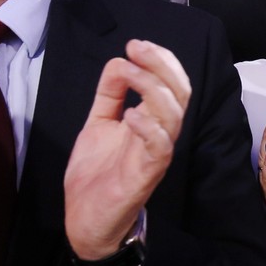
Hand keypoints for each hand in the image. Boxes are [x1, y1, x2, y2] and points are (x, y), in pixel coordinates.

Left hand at [64, 40, 190, 265]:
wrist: (85, 220)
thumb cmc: (97, 175)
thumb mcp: (98, 124)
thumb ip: (108, 95)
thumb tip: (118, 61)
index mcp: (152, 120)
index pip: (172, 83)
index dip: (160, 59)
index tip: (135, 44)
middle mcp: (160, 134)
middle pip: (180, 92)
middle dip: (161, 64)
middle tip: (136, 49)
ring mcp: (155, 154)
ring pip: (173, 115)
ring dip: (152, 87)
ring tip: (128, 73)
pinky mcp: (146, 175)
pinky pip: (159, 147)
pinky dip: (148, 126)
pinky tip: (129, 114)